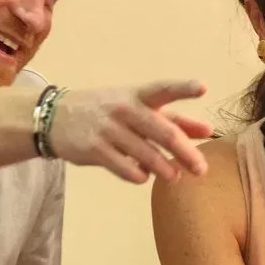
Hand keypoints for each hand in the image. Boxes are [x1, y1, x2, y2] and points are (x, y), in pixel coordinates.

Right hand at [47, 80, 212, 182]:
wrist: (56, 117)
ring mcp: (109, 129)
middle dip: (186, 153)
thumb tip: (208, 130)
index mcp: (138, 95)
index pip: (164, 89)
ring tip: (174, 177)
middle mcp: (125, 109)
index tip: (203, 87)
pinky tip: (143, 175)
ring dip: (164, 169)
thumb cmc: (108, 111)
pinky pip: (126, 169)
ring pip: (146, 155)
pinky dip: (139, 175)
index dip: (184, 88)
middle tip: (201, 169)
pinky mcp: (95, 150)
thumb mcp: (138, 107)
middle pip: (163, 132)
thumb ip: (174, 118)